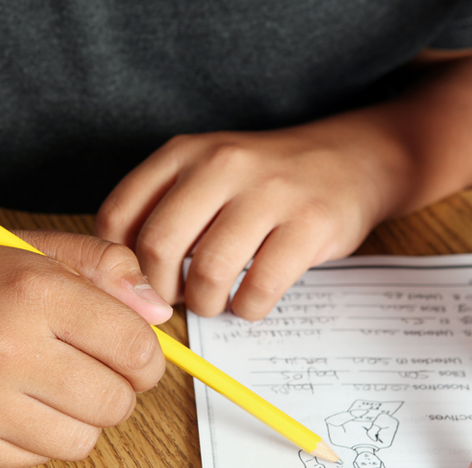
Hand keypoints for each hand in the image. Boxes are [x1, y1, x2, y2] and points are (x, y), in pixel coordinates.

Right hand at [0, 231, 170, 467]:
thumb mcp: (34, 250)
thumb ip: (106, 269)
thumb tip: (159, 314)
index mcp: (33, 293)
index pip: (136, 348)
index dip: (146, 358)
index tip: (133, 355)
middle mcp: (4, 350)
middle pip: (115, 403)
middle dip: (117, 391)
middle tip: (93, 372)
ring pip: (82, 441)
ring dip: (81, 419)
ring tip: (53, 388)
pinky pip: (37, 460)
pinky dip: (39, 438)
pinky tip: (15, 404)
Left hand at [96, 123, 403, 319]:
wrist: (352, 159)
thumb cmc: (265, 181)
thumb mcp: (205, 173)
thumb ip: (163, 210)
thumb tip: (124, 275)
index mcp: (184, 153)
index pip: (119, 216)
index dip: (120, 264)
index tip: (137, 282)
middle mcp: (221, 165)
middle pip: (158, 247)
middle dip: (160, 292)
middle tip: (175, 301)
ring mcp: (268, 193)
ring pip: (208, 272)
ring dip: (206, 304)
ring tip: (215, 302)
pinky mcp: (309, 225)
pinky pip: (259, 287)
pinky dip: (248, 309)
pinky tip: (251, 302)